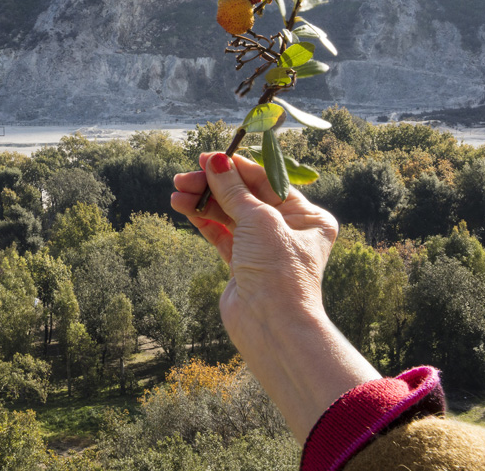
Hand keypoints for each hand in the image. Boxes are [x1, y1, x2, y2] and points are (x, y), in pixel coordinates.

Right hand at [171, 151, 337, 333]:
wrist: (271, 327)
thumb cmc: (278, 271)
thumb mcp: (258, 220)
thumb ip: (234, 190)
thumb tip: (215, 160)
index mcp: (307, 217)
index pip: (268, 182)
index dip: (237, 167)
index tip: (209, 157)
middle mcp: (288, 230)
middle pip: (245, 197)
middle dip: (214, 185)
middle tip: (185, 176)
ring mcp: (263, 248)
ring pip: (229, 214)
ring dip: (203, 201)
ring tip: (177, 193)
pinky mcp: (242, 264)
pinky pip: (220, 234)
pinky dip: (202, 220)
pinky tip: (183, 207)